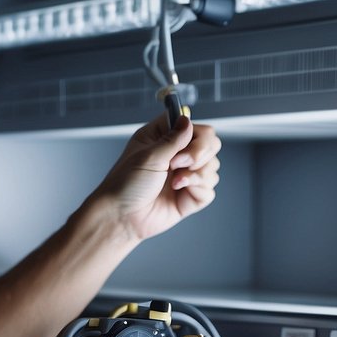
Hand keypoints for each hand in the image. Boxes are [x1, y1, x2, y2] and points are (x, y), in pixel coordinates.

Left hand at [91, 112, 221, 241]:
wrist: (122, 216)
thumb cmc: (126, 184)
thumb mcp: (149, 155)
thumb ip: (173, 138)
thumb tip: (188, 120)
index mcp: (164, 138)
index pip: (197, 127)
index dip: (197, 137)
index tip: (180, 150)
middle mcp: (178, 155)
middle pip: (212, 145)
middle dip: (199, 156)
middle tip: (176, 165)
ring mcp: (185, 175)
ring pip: (213, 167)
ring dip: (196, 174)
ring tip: (174, 183)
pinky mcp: (190, 195)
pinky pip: (210, 188)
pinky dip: (198, 189)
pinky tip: (179, 192)